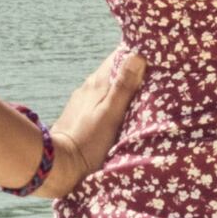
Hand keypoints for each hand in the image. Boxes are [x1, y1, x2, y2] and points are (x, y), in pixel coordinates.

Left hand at [36, 46, 147, 196]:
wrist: (60, 164)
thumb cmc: (88, 142)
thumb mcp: (111, 115)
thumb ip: (123, 87)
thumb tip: (137, 55)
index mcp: (97, 83)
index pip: (119, 56)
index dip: (136, 53)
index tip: (155, 54)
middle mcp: (88, 86)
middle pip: (114, 70)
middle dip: (133, 69)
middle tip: (156, 73)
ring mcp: (82, 99)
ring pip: (107, 85)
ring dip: (123, 85)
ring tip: (143, 90)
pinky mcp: (79, 113)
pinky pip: (101, 98)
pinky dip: (113, 98)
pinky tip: (122, 107)